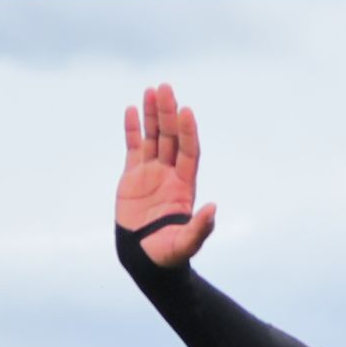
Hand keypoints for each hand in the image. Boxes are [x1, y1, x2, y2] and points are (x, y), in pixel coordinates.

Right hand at [120, 82, 215, 266]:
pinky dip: (133, 129)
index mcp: (184, 186)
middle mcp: (170, 174)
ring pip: (153, 137)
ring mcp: (151, 173)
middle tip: (166, 89)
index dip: (187, 132)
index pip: (188, 152)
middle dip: (168, 114)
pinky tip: (132, 110)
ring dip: (152, 115)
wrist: (143, 258)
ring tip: (151, 91)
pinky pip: (133, 147)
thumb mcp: (186, 243)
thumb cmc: (168, 253)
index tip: (185, 112)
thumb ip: (200, 228)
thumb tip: (213, 208)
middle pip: (171, 137)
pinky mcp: (132, 175)